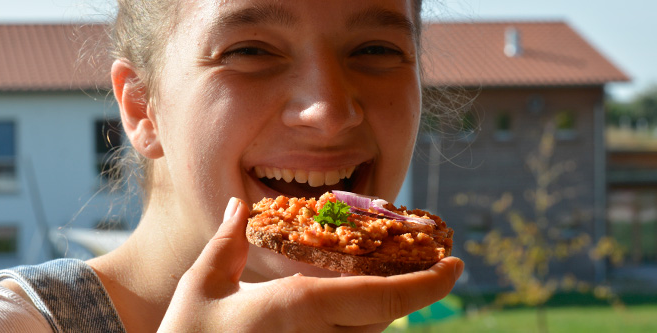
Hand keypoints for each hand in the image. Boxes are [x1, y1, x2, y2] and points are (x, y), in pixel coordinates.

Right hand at [159, 197, 463, 331]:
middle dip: (403, 296)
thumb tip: (236, 207)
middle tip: (423, 270)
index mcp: (298, 307)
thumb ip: (225, 245)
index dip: (427, 286)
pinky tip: (344, 321)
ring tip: (378, 295)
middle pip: (383, 321)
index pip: (383, 297)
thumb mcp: (201, 289)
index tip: (455, 269)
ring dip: (374, 319)